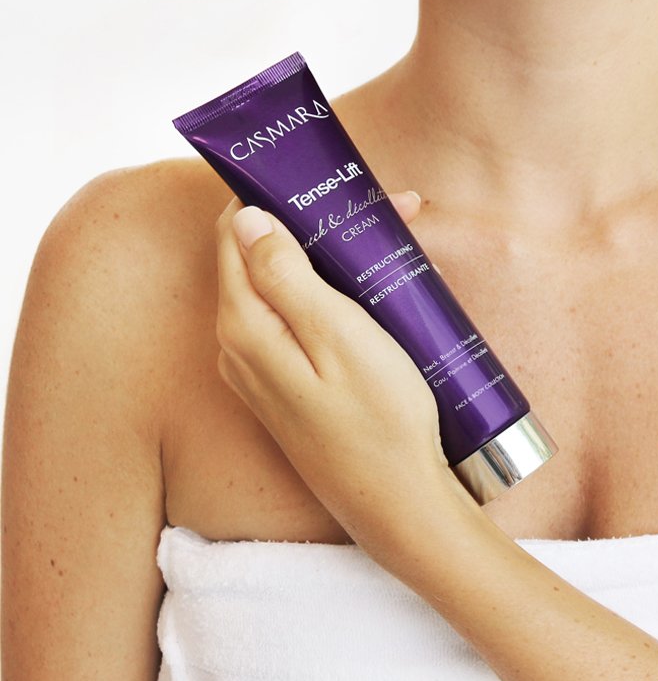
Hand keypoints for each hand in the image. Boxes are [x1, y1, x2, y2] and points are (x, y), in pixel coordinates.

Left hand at [215, 192, 466, 558]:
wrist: (397, 503)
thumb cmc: (379, 419)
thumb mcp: (338, 335)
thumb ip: (285, 275)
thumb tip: (247, 219)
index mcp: (244, 326)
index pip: (235, 233)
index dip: (278, 196)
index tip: (327, 178)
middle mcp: (239, 347)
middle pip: (263, 259)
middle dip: (318, 223)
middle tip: (389, 208)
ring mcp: (261, 372)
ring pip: (285, 289)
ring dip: (333, 257)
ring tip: (398, 239)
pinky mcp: (287, 389)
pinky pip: (298, 322)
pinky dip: (334, 295)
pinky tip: (380, 292)